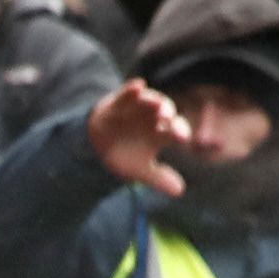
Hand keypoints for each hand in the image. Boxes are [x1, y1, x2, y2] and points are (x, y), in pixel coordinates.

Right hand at [86, 80, 188, 195]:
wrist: (96, 146)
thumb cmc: (124, 155)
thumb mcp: (140, 170)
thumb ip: (159, 179)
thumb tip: (180, 191)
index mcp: (161, 132)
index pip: (175, 129)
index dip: (180, 131)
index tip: (182, 139)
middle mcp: (152, 117)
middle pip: (165, 111)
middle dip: (168, 113)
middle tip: (168, 118)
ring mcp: (136, 108)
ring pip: (149, 100)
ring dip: (153, 100)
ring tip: (156, 104)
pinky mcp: (119, 103)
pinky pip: (126, 94)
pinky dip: (131, 89)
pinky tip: (138, 86)